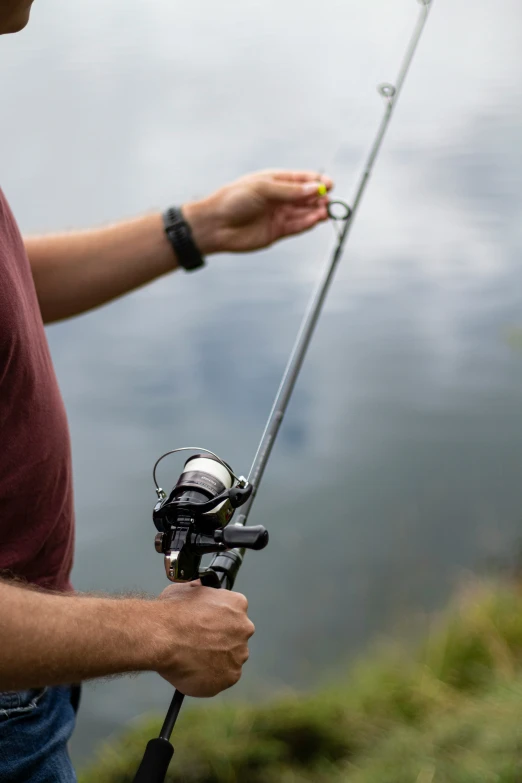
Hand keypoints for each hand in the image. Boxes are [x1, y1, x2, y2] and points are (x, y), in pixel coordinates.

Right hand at [154, 581, 254, 697]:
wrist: (163, 636)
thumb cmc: (172, 612)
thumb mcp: (187, 588)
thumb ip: (200, 590)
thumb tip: (199, 587)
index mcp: (238, 604)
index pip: (234, 613)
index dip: (218, 620)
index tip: (205, 626)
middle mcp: (244, 628)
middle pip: (235, 636)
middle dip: (220, 641)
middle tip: (199, 644)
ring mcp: (239, 654)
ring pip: (230, 659)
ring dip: (216, 660)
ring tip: (193, 658)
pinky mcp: (230, 676)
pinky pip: (222, 678)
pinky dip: (210, 677)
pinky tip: (194, 670)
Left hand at [183, 169, 333, 254]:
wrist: (216, 225)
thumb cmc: (234, 200)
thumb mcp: (263, 189)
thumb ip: (289, 191)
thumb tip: (315, 189)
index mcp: (275, 181)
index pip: (302, 179)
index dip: (317, 181)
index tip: (330, 184)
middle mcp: (279, 198)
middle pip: (307, 196)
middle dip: (320, 197)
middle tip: (329, 199)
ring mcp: (279, 215)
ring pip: (304, 212)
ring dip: (317, 211)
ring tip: (326, 210)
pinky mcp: (277, 232)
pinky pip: (298, 226)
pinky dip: (308, 223)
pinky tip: (317, 219)